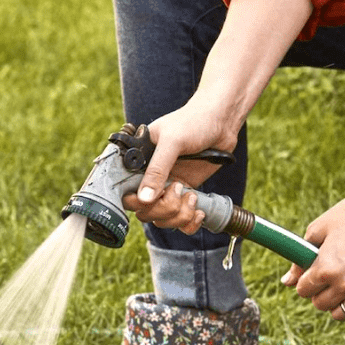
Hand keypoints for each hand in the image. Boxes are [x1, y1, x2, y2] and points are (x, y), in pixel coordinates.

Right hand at [123, 101, 237, 233]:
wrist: (220, 122)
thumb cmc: (193, 122)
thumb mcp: (172, 141)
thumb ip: (157, 169)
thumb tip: (144, 199)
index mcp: (137, 162)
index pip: (124, 192)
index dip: (134, 202)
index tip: (149, 200)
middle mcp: (149, 179)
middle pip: (143, 212)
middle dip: (163, 209)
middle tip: (179, 189)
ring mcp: (166, 189)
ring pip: (162, 220)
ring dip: (179, 215)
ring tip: (192, 196)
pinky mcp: (184, 196)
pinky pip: (180, 221)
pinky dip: (189, 223)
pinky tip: (199, 211)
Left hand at [280, 182, 344, 324]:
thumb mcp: (319, 230)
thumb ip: (300, 260)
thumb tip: (286, 282)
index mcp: (324, 268)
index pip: (302, 291)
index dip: (305, 281)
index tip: (313, 271)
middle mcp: (344, 283)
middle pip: (319, 304)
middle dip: (319, 292)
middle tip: (329, 276)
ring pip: (339, 314)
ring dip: (337, 303)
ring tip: (343, 285)